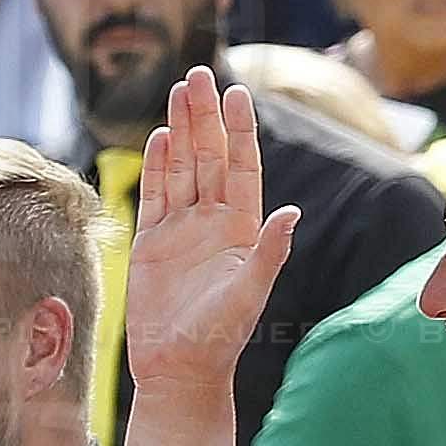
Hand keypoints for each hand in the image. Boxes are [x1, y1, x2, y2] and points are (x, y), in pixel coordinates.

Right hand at [124, 66, 295, 386]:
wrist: (179, 370)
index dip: (240, 130)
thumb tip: (294, 213)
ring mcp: (181, 230)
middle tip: (197, 74)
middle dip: (204, 116)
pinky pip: (155, 195)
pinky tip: (157, 137)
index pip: (241, 167)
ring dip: (180, 130)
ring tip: (178, 91)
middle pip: (209, 157)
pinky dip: (156, 165)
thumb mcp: (249, 294)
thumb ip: (269, 252)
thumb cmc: (219, 338)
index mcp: (242, 229)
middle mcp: (213, 222)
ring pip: (181, 168)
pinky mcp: (152, 244)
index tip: (238, 93)